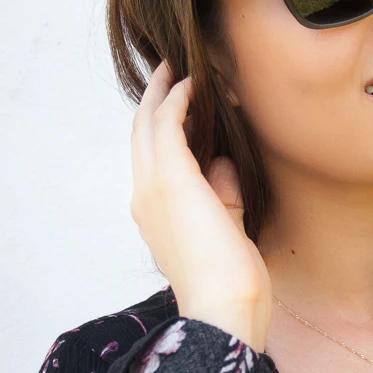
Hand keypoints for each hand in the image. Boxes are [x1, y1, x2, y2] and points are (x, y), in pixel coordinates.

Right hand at [130, 61, 271, 349]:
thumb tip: (224, 161)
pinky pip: (168, 125)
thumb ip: (223, 192)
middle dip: (155, 99)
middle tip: (170, 70)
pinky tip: (194, 84)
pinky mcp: (170, 179)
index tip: (181, 100)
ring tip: (179, 67)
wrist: (225, 306)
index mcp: (154, 213)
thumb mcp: (227, 226)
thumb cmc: (231, 279)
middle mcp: (143, 197)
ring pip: (148, 124)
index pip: (151, 158)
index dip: (162, 125)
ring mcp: (151, 187)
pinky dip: (178, 100)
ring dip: (165, 92)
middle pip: (141, 133)